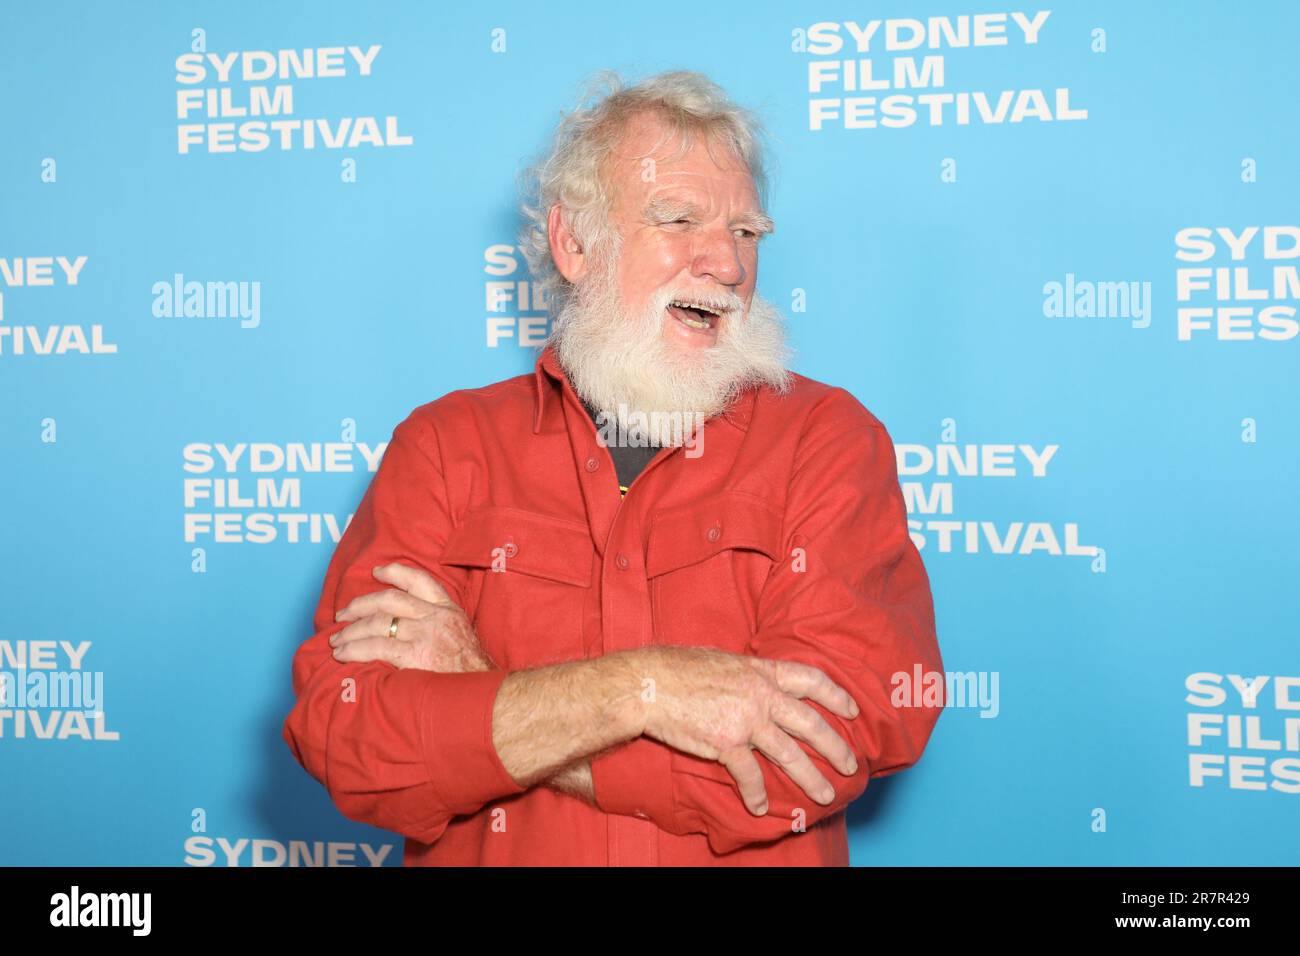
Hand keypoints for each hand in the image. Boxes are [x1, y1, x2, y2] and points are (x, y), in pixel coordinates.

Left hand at [330, 563, 492, 672]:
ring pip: (378, 623)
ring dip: (351, 631)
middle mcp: (436, 617)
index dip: (396, 572)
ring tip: (336, 640)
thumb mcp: (461, 635)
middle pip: (390, 599)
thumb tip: (407, 625)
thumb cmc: (472, 671)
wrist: (486, 692)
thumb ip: (439, 624)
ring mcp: (426, 635)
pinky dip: (354, 649)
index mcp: (448, 610)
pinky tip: (343, 654)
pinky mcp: (416, 656)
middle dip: (360, 605)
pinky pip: (376, 647)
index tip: (377, 571)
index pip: (420, 580)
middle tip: (342, 614)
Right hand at [631, 645, 860, 815]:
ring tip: (824, 796)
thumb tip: (756, 681)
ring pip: (790, 755)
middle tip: (850, 766)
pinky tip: (760, 807)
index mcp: (761, 671)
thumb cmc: (679, 668)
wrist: (648, 684)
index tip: (852, 711)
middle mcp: (761, 695)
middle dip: (836, 748)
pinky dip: (757, 794)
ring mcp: (746, 720)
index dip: (836, 695)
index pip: (811, 679)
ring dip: (811, 778)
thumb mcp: (724, 660)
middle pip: (811, 724)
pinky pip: (750, 775)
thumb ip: (747, 674)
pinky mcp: (726, 743)